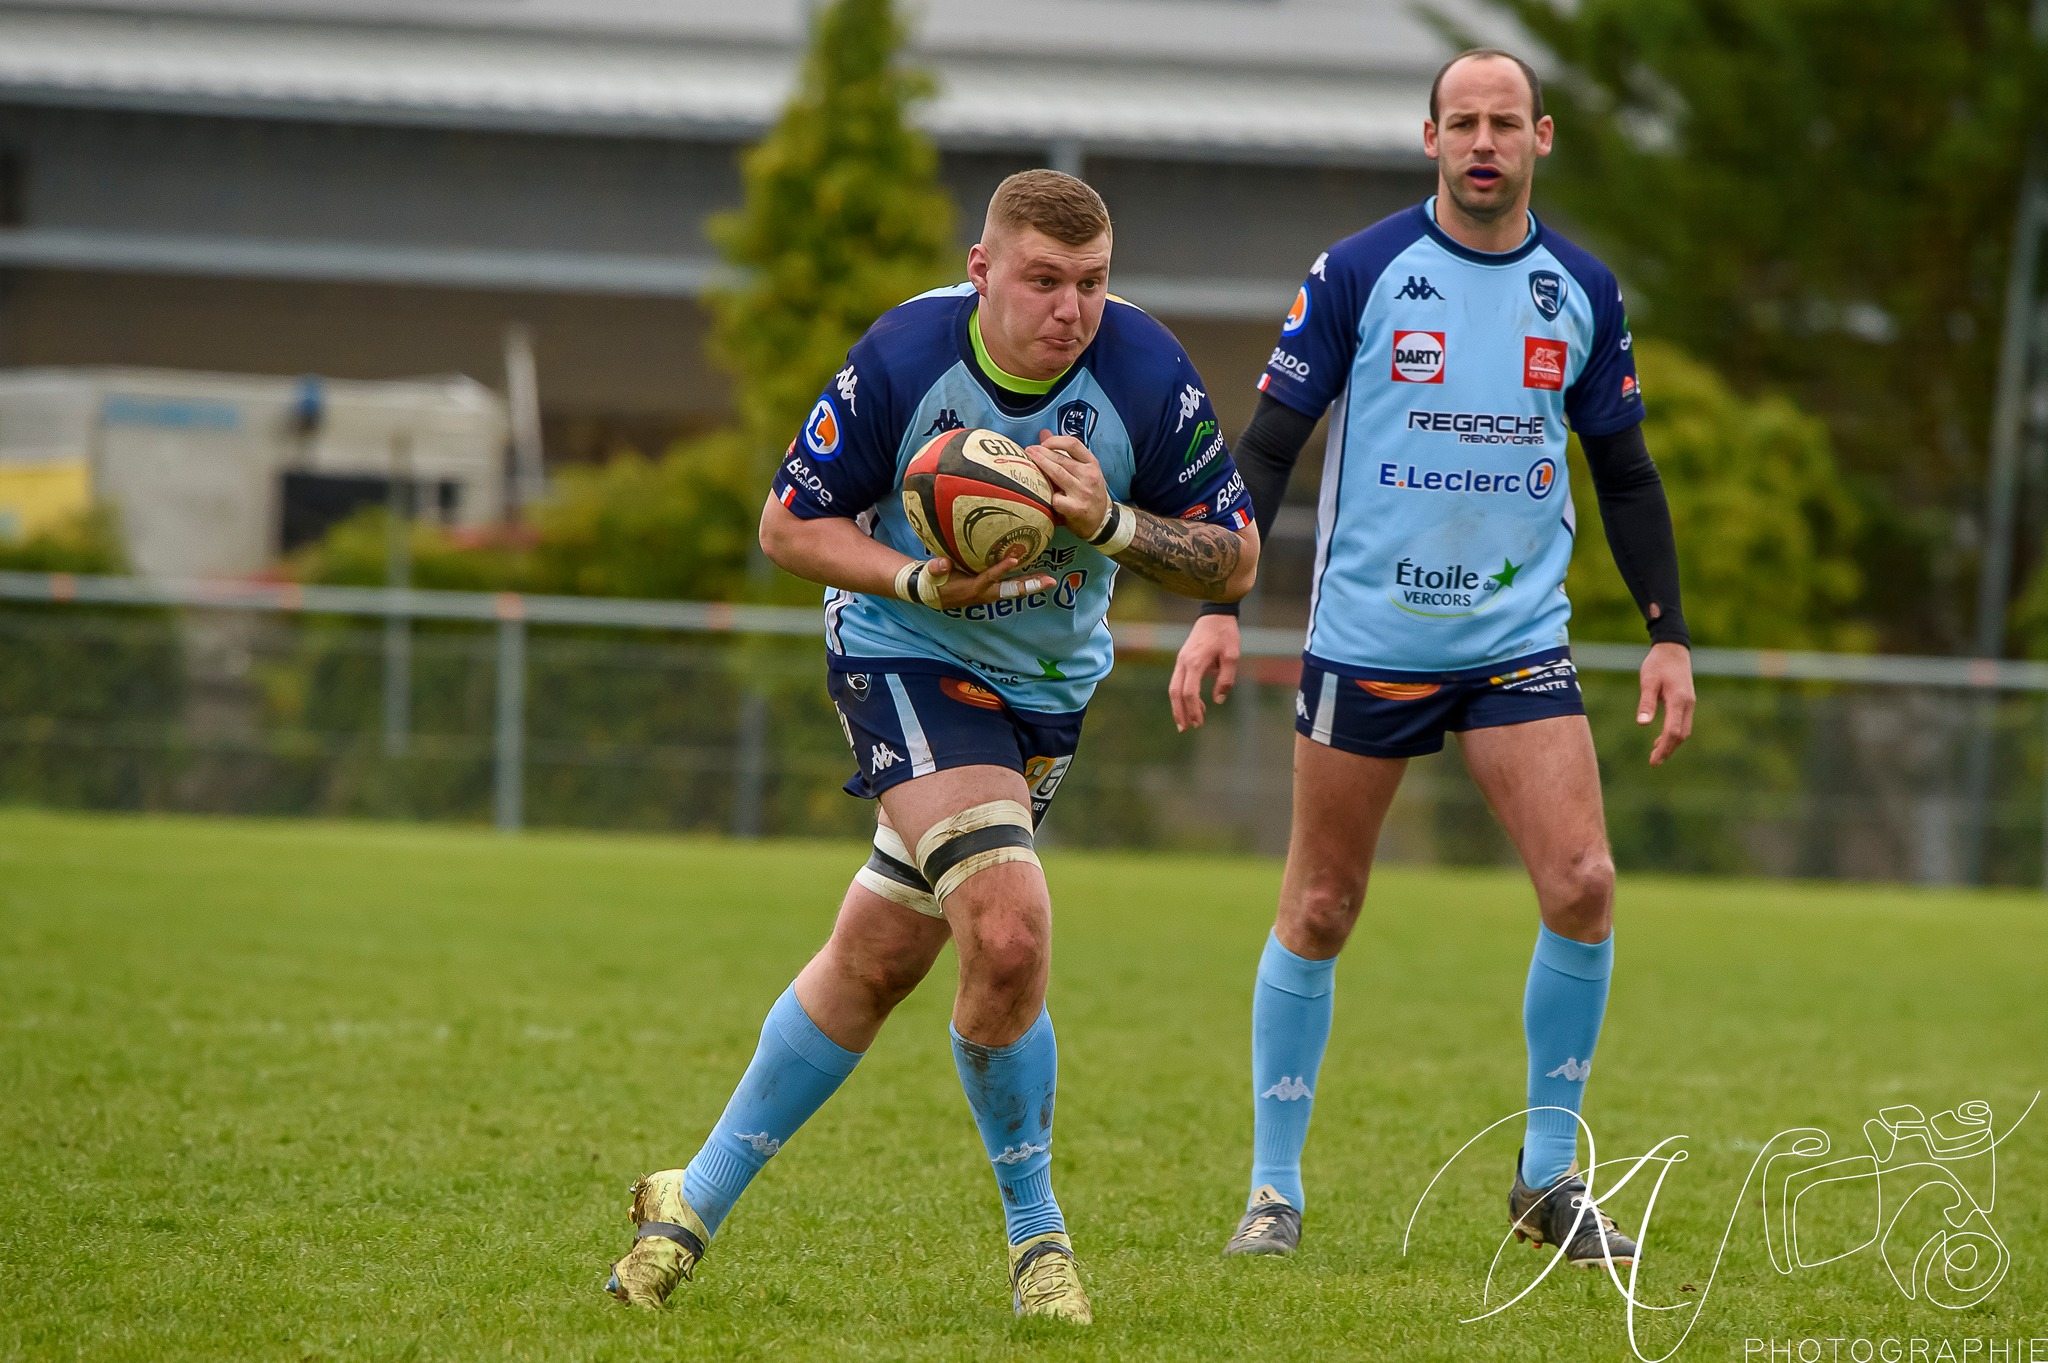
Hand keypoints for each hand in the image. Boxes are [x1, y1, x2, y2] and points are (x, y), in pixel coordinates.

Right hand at [924, 555, 1056, 610]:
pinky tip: (1035, 575)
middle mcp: (985, 593)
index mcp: (973, 588)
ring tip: (1049, 579)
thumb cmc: (933, 582)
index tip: (1015, 559)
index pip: (990, 577)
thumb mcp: (931, 575)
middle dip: (1031, 585)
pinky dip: (1023, 581)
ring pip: (1014, 589)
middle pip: (1012, 589)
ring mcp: (990, 593)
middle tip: (1050, 581)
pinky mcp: (991, 590)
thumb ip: (936, 568)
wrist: (932, 595)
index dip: (1001, 569)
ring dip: (1031, 584)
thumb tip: (942, 563)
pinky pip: (1010, 586)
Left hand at [1025, 432, 1111, 538]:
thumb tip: (1044, 434)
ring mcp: (1083, 492)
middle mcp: (1089, 476)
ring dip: (1040, 465)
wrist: (1101, 520)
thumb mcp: (1083, 470)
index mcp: (1092, 464)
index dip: (1055, 441)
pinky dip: (1048, 495)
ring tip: (1028, 460)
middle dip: (1041, 452)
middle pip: (1061, 459)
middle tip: (1028, 450)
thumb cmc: (1089, 493)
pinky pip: (1056, 498)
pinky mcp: (1076, 508)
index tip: (1043, 444)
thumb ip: (1065, 453)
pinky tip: (1043, 495)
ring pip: (1057, 474)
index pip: (1074, 444)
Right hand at [1169, 613, 1240, 731]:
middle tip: (1185, 729)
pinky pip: (1178, 681)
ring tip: (1187, 722)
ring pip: (1174, 688)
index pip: (1189, 692)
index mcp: (1195, 662)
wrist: (1215, 614)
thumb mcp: (1232, 656)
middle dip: (1179, 712)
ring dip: (1178, 706)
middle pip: (1175, 693)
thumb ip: (1226, 679)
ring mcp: (1181, 661)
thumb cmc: (1225, 634)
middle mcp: (1184, 662)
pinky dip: (1183, 696)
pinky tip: (1195, 704)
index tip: (1200, 722)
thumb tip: (1218, 700)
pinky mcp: (1183, 660)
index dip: (1193, 710)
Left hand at [1638, 640, 1693, 765]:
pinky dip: (1673, 734)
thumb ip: (1646, 702)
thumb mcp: (1648, 681)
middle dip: (1668, 750)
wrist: (1673, 649)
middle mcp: (1688, 704)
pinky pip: (1683, 723)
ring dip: (1671, 743)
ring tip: (1656, 755)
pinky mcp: (1687, 701)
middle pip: (1681, 734)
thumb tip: (1642, 724)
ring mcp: (1689, 703)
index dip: (1664, 748)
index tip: (1653, 760)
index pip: (1673, 731)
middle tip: (1654, 762)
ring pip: (1684, 730)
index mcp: (1679, 700)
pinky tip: (1661, 740)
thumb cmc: (1657, 664)